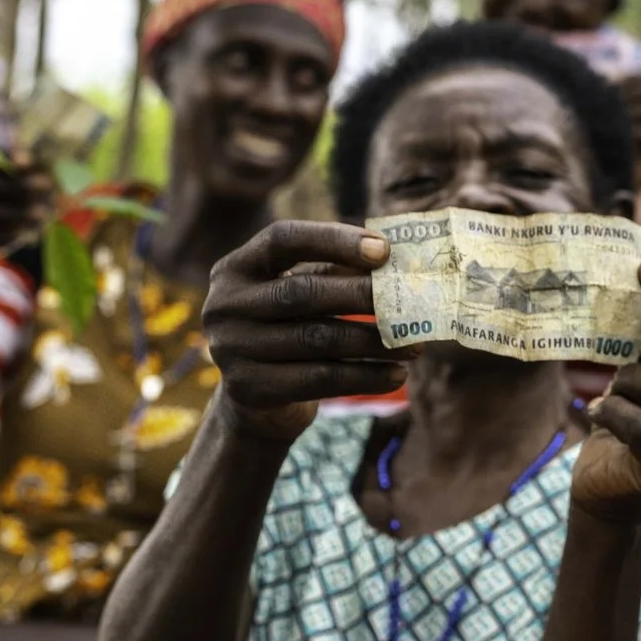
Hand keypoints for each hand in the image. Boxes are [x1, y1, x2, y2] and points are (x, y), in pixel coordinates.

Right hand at [203, 221, 402, 442]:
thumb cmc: (291, 330)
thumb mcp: (303, 293)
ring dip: (374, 342)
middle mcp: (224, 304)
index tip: (384, 250)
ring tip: (415, 346)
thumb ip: (337, 272)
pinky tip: (397, 375)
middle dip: (363, 296)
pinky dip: (365, 377)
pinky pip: (319, 379)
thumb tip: (396, 259)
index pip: (283, 239)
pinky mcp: (249, 388)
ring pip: (317, 339)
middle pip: (303, 293)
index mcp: (237, 267)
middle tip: (413, 302)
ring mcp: (231, 348)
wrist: (258, 401)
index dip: (334, 240)